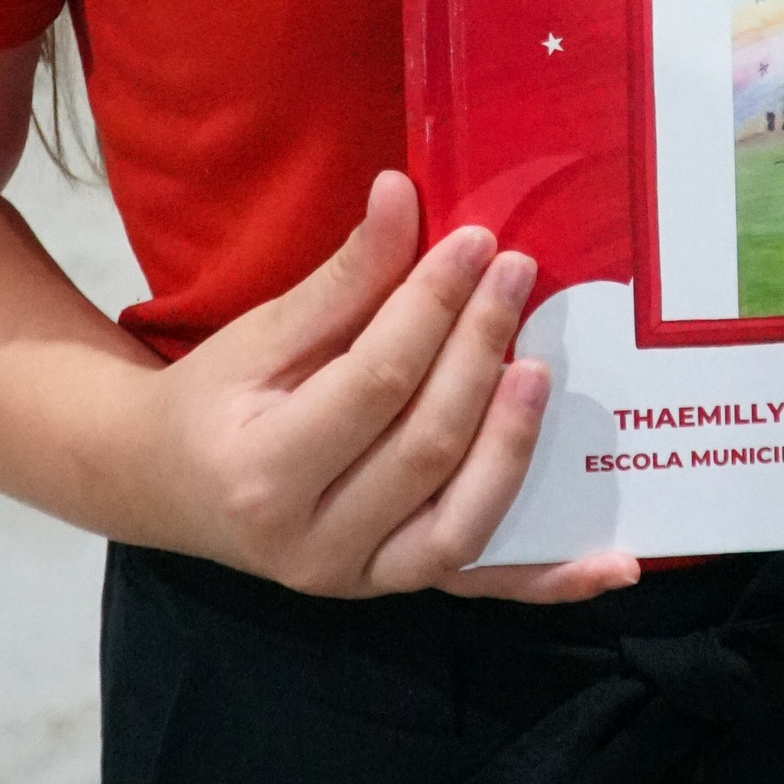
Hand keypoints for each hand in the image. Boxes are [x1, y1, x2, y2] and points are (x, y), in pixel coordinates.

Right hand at [133, 171, 635, 604]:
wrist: (169, 485)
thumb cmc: (216, 400)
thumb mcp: (261, 334)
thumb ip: (342, 279)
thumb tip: (402, 193)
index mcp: (262, 473)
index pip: (373, 382)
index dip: (432, 309)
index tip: (476, 244)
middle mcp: (311, 545)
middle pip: (425, 447)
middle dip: (479, 353)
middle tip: (517, 277)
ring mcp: (358, 580)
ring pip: (461, 522)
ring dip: (513, 444)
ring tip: (543, 370)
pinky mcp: (394, 590)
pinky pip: (483, 588)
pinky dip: (549, 580)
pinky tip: (615, 565)